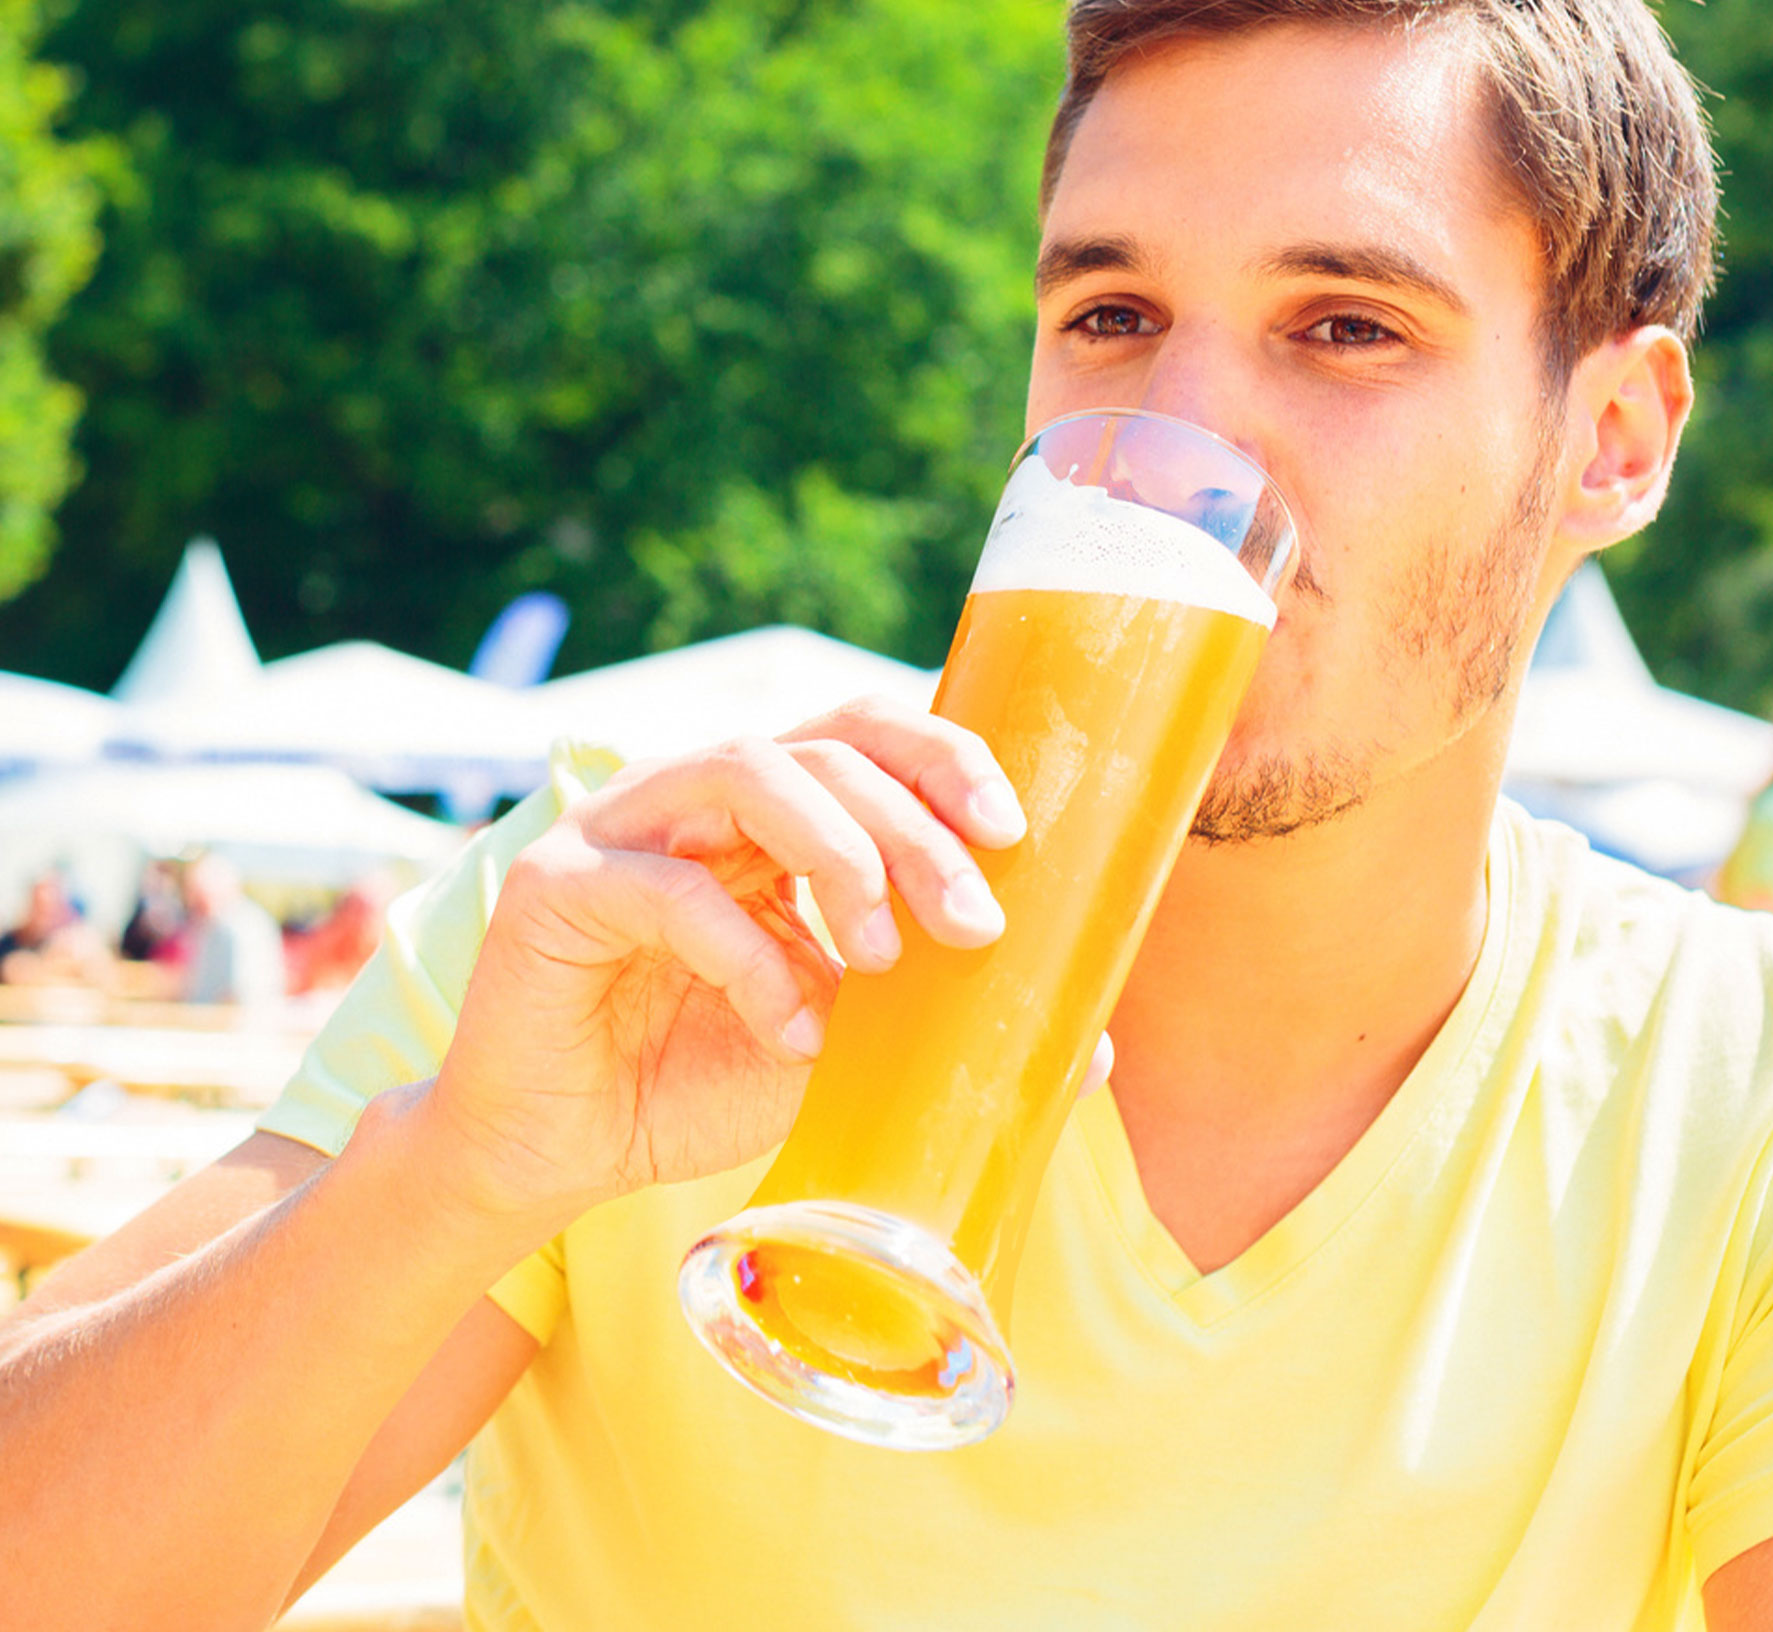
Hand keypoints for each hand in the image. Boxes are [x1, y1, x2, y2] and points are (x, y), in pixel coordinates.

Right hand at [420, 698, 1028, 1228]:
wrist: (556, 1158)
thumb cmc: (694, 1083)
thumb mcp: (840, 1051)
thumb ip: (933, 1025)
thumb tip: (1092, 1045)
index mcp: (766, 816)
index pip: (862, 737)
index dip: (941, 757)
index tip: (1012, 832)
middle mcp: (696, 799)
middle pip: (822, 749)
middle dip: (914, 825)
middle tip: (975, 921)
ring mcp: (619, 828)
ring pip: (744, 770)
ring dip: (836, 852)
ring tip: (881, 954)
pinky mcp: (555, 887)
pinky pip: (666, 888)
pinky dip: (745, 955)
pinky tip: (787, 1031)